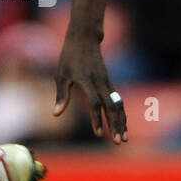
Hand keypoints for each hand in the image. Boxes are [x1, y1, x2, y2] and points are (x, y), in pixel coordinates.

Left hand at [54, 28, 127, 142]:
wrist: (85, 38)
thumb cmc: (69, 57)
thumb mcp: (61, 74)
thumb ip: (61, 95)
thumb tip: (56, 114)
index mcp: (86, 81)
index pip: (94, 103)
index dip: (96, 118)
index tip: (97, 133)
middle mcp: (100, 83)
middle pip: (111, 107)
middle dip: (115, 125)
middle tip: (117, 141)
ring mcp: (107, 83)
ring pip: (118, 105)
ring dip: (122, 122)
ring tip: (123, 139)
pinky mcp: (110, 83)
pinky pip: (118, 101)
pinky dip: (122, 114)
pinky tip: (123, 126)